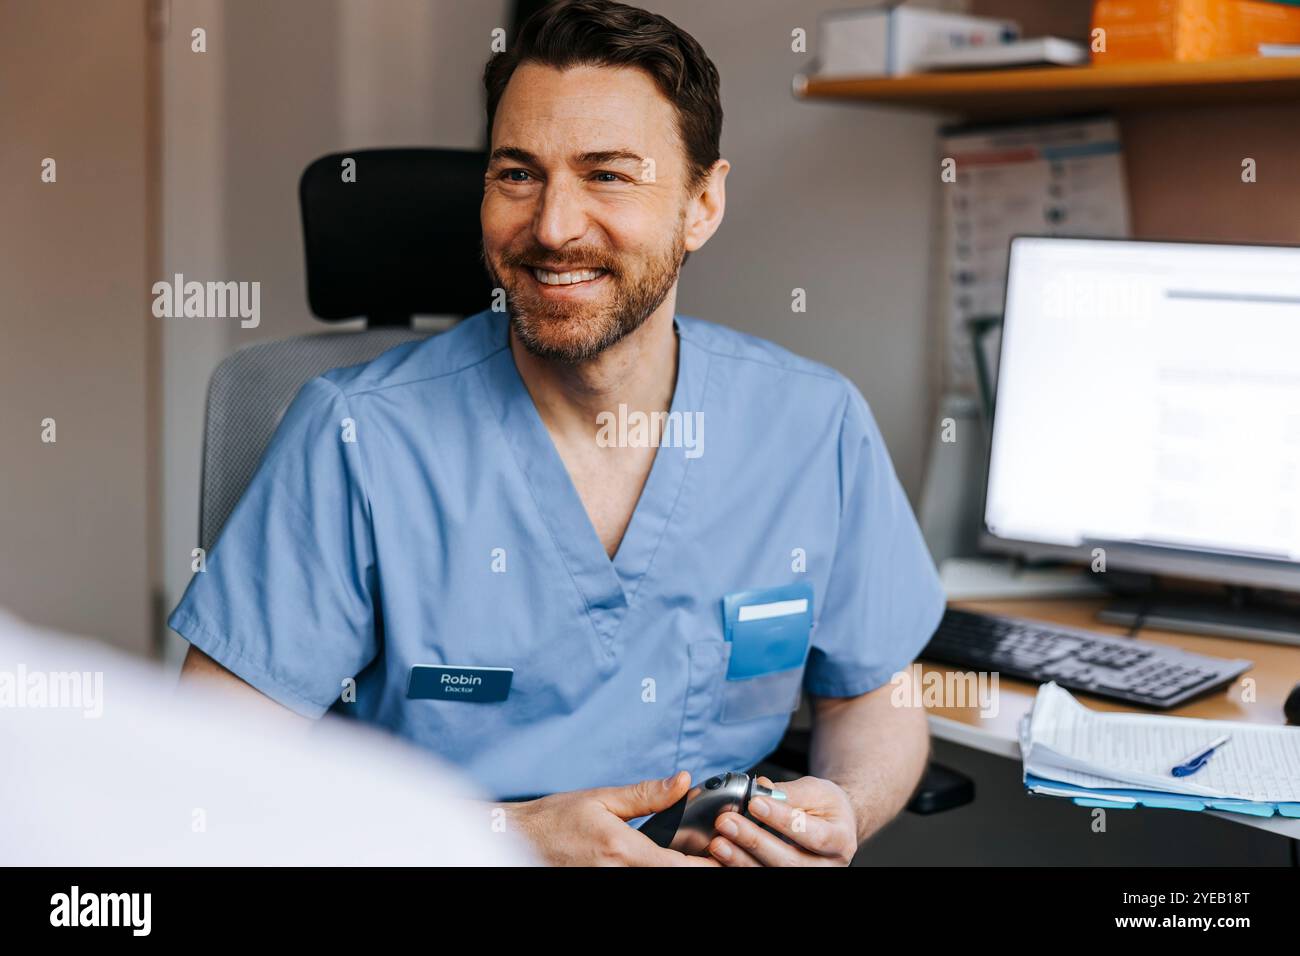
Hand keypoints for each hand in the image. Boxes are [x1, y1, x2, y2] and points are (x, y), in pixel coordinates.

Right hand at [502, 771, 720, 866]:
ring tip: (689, 856)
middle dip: (696, 868)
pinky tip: (662, 860)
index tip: (723, 852)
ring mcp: (609, 884)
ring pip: (656, 882)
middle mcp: (617, 874)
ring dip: (674, 868)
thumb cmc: (555, 819)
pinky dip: (653, 871)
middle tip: (714, 853)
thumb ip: (647, 794)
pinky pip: (637, 882)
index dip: (707, 863)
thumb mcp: (602, 797)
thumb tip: (683, 782)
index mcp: (621, 849)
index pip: (678, 866)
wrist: (519, 840)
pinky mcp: (602, 887)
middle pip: (672, 877)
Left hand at [707, 775, 857, 865]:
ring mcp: (806, 877)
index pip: (812, 835)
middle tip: (727, 822)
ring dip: (740, 860)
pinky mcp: (786, 878)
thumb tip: (760, 788)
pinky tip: (719, 858)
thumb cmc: (826, 808)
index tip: (754, 802)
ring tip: (719, 843)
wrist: (834, 824)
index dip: (781, 819)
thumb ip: (789, 792)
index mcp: (840, 840)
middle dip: (754, 842)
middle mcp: (826, 866)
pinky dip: (737, 867)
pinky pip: (759, 875)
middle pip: (789, 861)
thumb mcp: (817, 791)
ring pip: (771, 874)